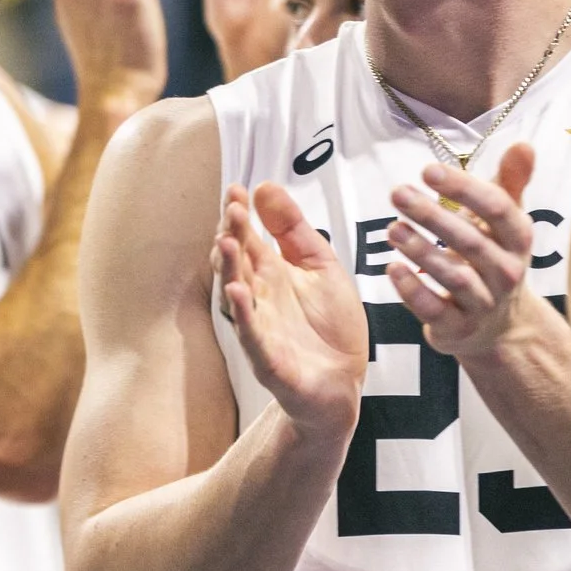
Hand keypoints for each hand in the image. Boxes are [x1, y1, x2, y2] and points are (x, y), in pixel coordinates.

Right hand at [213, 181, 366, 437]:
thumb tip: (264, 187)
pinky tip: (237, 292)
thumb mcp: (321, 266)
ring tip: (227, 242)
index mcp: (271, 274)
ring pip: (237, 296)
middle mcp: (259, 298)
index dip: (239, 214)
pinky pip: (252, 335)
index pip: (247, 237)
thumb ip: (294, 230)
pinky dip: (243, 315)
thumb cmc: (330, 326)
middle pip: (237, 262)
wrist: (343, 383)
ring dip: (229, 270)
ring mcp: (261, 328)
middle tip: (231, 209)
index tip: (236, 189)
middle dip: (231, 235)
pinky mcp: (269, 360)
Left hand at [385, 145, 548, 357]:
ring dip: (420, 251)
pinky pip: (434, 309)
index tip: (427, 170)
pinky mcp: (458, 328)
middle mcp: (507, 272)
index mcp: (518, 238)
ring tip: (392, 228)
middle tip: (398, 193)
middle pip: (470, 240)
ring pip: (453, 276)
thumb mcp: (506, 221)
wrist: (500, 325)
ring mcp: (484, 303)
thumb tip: (523, 144)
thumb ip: (511, 182)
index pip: (497, 208)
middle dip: (432, 215)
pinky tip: (391, 268)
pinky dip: (412, 290)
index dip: (463, 188)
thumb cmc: (495, 256)